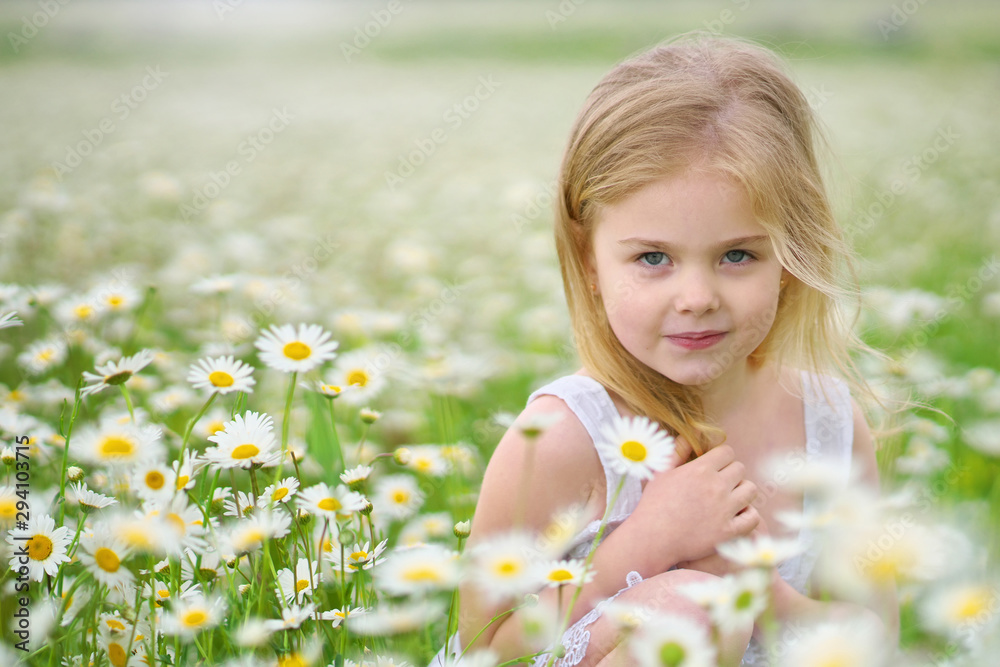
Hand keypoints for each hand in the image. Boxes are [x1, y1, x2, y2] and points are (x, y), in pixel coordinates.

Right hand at [628, 443, 759, 571]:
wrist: (652, 538)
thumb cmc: (653, 504)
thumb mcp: (661, 472)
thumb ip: (678, 450)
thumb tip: (692, 432)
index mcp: (700, 470)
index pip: (727, 452)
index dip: (722, 458)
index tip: (715, 467)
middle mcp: (716, 487)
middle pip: (740, 469)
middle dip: (731, 474)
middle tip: (720, 485)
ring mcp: (725, 510)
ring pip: (751, 490)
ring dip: (742, 492)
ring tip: (730, 499)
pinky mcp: (729, 532)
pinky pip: (753, 517)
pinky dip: (748, 515)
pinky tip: (736, 516)